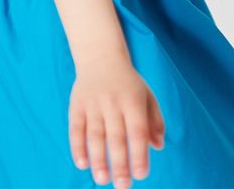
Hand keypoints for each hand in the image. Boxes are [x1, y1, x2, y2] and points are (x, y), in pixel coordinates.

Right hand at [69, 55, 165, 187]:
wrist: (100, 57)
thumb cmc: (128, 83)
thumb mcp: (146, 96)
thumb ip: (154, 121)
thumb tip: (157, 146)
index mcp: (133, 100)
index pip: (137, 130)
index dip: (139, 153)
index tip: (141, 175)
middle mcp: (113, 101)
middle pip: (116, 136)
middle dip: (119, 163)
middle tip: (122, 186)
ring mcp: (93, 103)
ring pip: (95, 134)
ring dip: (98, 159)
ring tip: (102, 180)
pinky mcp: (76, 104)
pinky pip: (76, 127)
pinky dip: (77, 146)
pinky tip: (82, 163)